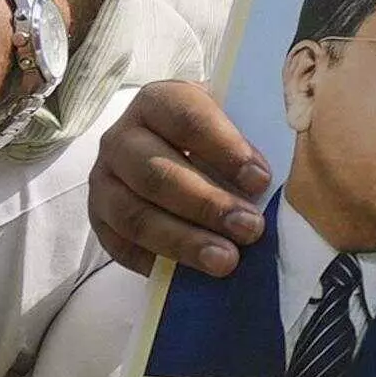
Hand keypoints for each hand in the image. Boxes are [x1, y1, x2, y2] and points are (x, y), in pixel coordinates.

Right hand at [91, 78, 270, 274]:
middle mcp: (122, 137)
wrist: (169, 146)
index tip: (261, 180)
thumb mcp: (230, 120)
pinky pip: (119, 245)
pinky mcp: (98, 217)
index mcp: (159, 101)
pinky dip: (153, 261)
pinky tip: (186, 275)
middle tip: (250, 229)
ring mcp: (103, 179)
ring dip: (183, 241)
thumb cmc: (213, 134)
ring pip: (135, 215)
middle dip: (207, 206)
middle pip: (157, 174)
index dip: (225, 150)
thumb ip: (249, 138)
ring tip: (226, 261)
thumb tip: (276, 178)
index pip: (187, 119)